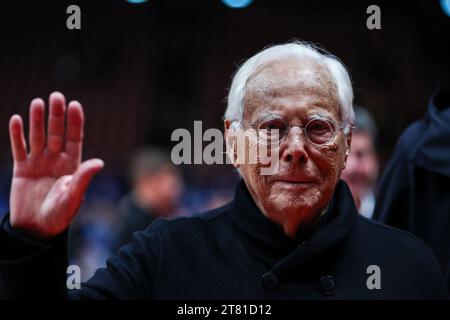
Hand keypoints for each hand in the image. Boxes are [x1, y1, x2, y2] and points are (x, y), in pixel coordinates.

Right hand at [8, 92, 103, 239]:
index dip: (75, 122)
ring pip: (37, 136)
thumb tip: (99, 162)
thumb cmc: (59, 215)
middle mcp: (56, 160)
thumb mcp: (73, 197)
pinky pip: (18, 148)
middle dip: (56, 115)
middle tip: (56, 96)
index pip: (74, 138)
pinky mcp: (21, 169)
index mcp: (72, 165)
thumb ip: (83, 178)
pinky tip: (16, 119)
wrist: (36, 229)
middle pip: (56, 133)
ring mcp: (38, 162)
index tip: (75, 105)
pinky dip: (16, 135)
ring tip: (37, 102)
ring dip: (37, 120)